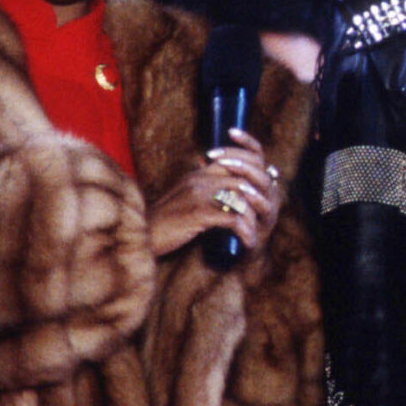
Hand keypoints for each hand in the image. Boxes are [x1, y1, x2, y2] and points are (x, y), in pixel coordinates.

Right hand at [146, 129, 283, 260]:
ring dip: (253, 219)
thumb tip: (225, 194)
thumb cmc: (163, 222)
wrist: (142, 235)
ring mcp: (199, 195)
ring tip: (254, 234)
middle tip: (263, 218)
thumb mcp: (182, 198)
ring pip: (241, 199)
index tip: (261, 195)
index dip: (252, 176)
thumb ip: (201, 190)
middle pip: (243, 179)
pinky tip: (247, 242)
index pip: (233, 162)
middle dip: (257, 200)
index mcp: (198, 174)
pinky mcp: (198, 214)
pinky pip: (233, 219)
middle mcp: (200, 179)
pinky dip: (245, 232)